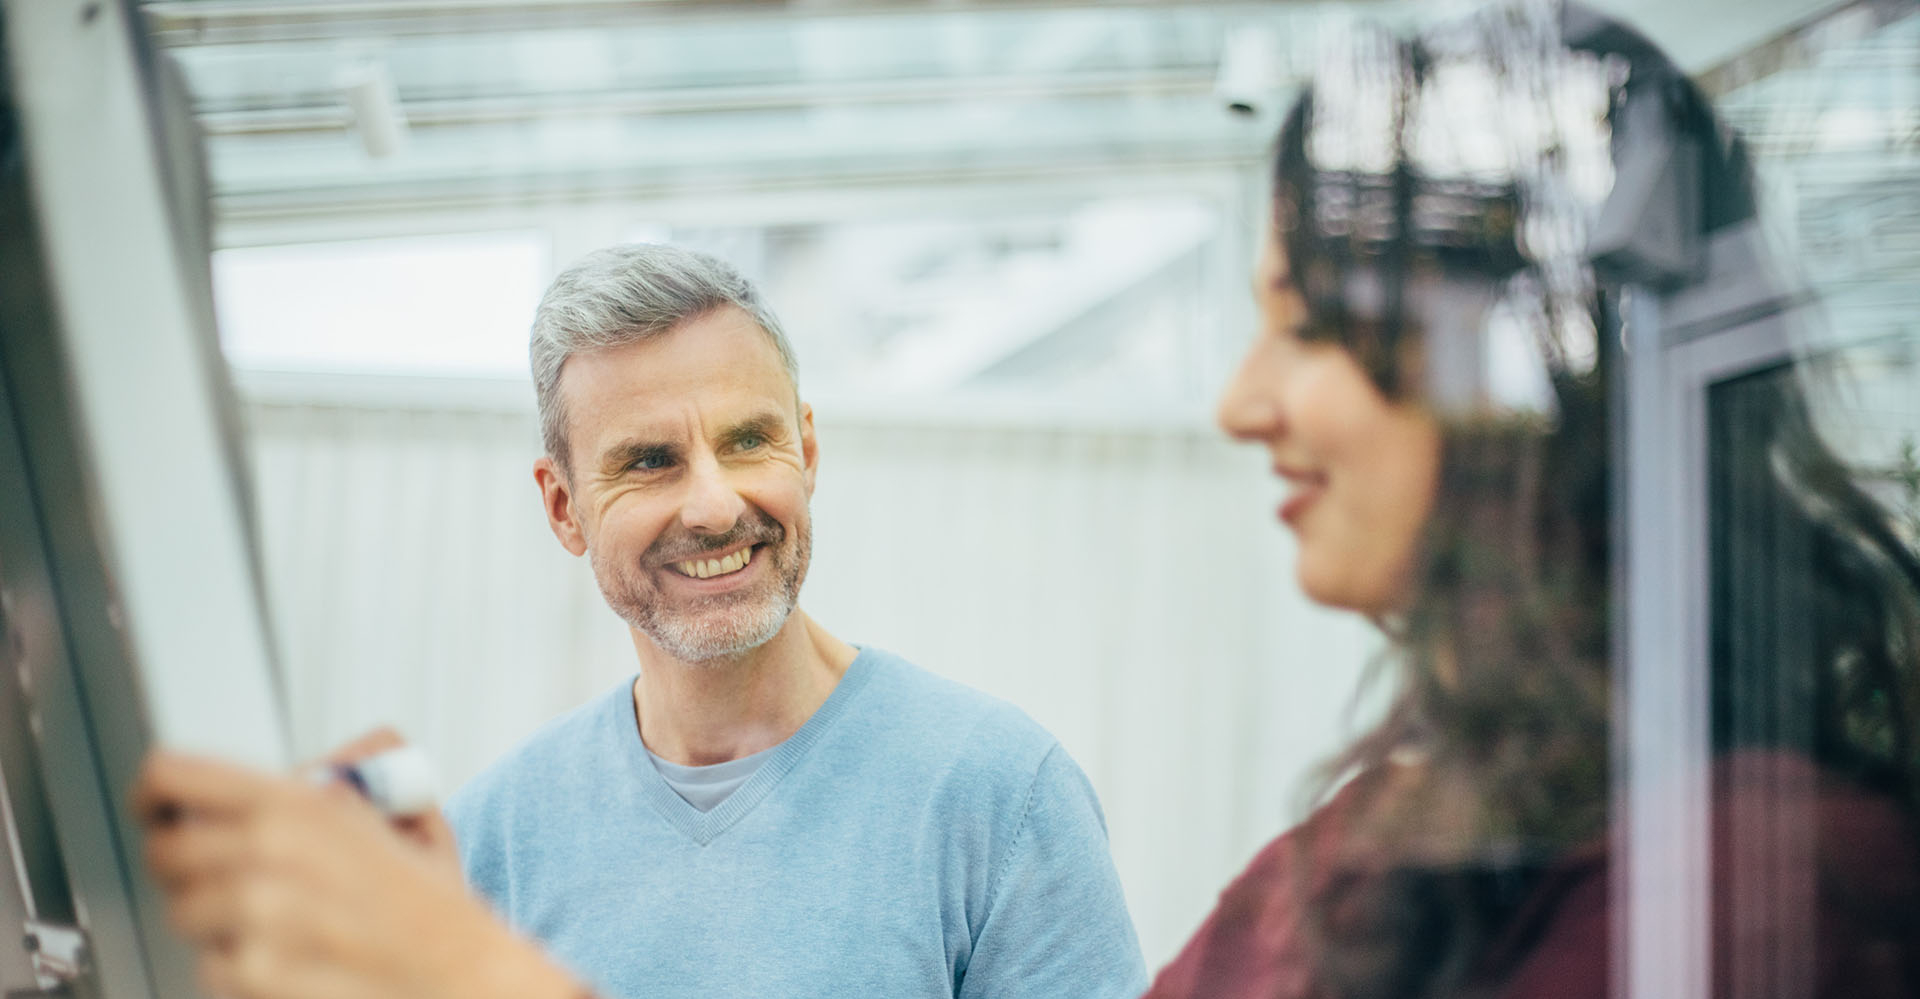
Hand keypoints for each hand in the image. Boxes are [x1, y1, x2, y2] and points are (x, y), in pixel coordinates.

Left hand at [136, 752, 585, 998]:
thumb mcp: (402, 810)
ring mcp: (255, 920)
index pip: (173, 775)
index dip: (156, 791)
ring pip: (183, 911)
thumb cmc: (430, 907)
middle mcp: (267, 855)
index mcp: (299, 803)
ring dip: (219, 919)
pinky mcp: (251, 976)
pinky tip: (293, 958)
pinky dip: (240, 965)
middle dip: (190, 864)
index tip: (161, 805)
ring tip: (281, 922)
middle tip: (230, 872)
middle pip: (165, 850)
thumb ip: (339, 780)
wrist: (463, 980)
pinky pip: (207, 964)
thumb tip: (287, 772)